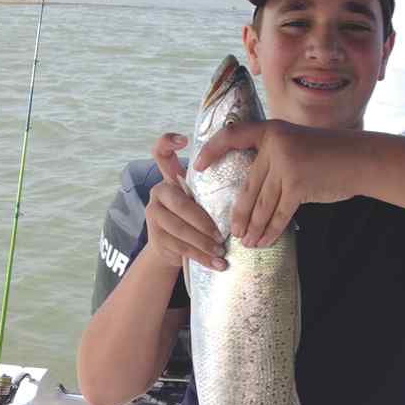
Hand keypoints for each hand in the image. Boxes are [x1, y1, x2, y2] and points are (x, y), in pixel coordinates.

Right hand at [147, 133, 226, 269]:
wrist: (171, 247)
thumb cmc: (194, 217)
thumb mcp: (201, 198)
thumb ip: (212, 186)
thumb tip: (250, 176)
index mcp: (168, 178)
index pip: (160, 153)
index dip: (167, 143)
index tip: (184, 140)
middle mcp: (158, 193)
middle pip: (180, 204)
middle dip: (203, 222)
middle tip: (222, 234)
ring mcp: (154, 217)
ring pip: (180, 229)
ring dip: (204, 243)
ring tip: (221, 251)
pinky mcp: (157, 239)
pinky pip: (181, 249)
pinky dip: (202, 258)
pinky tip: (217, 264)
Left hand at [194, 119, 361, 246]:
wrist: (360, 159)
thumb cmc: (329, 154)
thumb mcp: (296, 144)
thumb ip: (273, 158)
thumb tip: (251, 189)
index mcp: (271, 130)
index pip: (232, 135)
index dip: (211, 149)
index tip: (197, 166)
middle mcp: (275, 145)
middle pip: (248, 186)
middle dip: (239, 214)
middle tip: (231, 231)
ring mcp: (286, 164)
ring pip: (262, 204)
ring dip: (253, 227)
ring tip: (246, 242)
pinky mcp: (298, 185)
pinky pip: (279, 213)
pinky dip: (270, 231)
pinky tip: (263, 241)